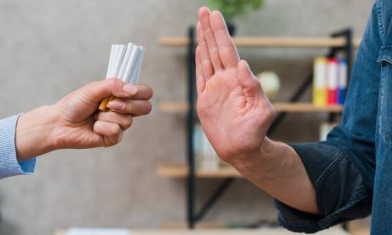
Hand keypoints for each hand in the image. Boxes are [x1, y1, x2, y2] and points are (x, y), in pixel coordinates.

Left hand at [15, 79, 152, 160]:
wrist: (59, 122)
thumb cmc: (75, 104)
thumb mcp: (94, 89)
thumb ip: (114, 85)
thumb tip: (133, 90)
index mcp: (122, 95)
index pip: (145, 92)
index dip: (141, 92)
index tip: (126, 92)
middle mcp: (125, 110)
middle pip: (146, 107)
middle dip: (128, 106)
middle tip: (110, 104)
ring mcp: (120, 124)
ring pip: (127, 120)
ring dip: (107, 116)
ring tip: (95, 116)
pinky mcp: (113, 138)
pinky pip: (117, 132)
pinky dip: (102, 127)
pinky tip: (94, 127)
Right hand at [196, 7, 274, 162]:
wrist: (242, 150)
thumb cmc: (255, 133)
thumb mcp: (262, 111)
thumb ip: (254, 88)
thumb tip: (243, 64)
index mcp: (238, 80)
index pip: (228, 51)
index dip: (221, 33)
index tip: (214, 15)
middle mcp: (226, 80)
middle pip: (216, 49)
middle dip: (209, 29)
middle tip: (204, 10)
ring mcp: (215, 88)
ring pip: (207, 59)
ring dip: (203, 41)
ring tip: (200, 24)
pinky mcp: (205, 99)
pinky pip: (200, 76)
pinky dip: (198, 62)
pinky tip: (198, 49)